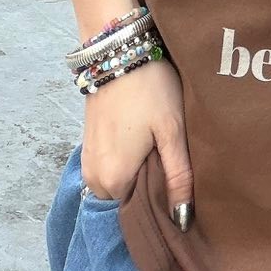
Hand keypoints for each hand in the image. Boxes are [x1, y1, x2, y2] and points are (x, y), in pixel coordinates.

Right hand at [80, 55, 195, 228]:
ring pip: (121, 182)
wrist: (119, 50)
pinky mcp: (87, 147)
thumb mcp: (172, 132)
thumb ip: (178, 178)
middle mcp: (93, 179)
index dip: (164, 199)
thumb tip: (183, 221)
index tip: (181, 180)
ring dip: (140, 171)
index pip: (143, 212)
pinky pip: (111, 168)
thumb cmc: (150, 89)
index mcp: (113, 181)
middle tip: (171, 157)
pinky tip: (144, 141)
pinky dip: (128, 161)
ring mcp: (87, 163)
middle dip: (151, 186)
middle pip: (130, 198)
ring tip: (158, 147)